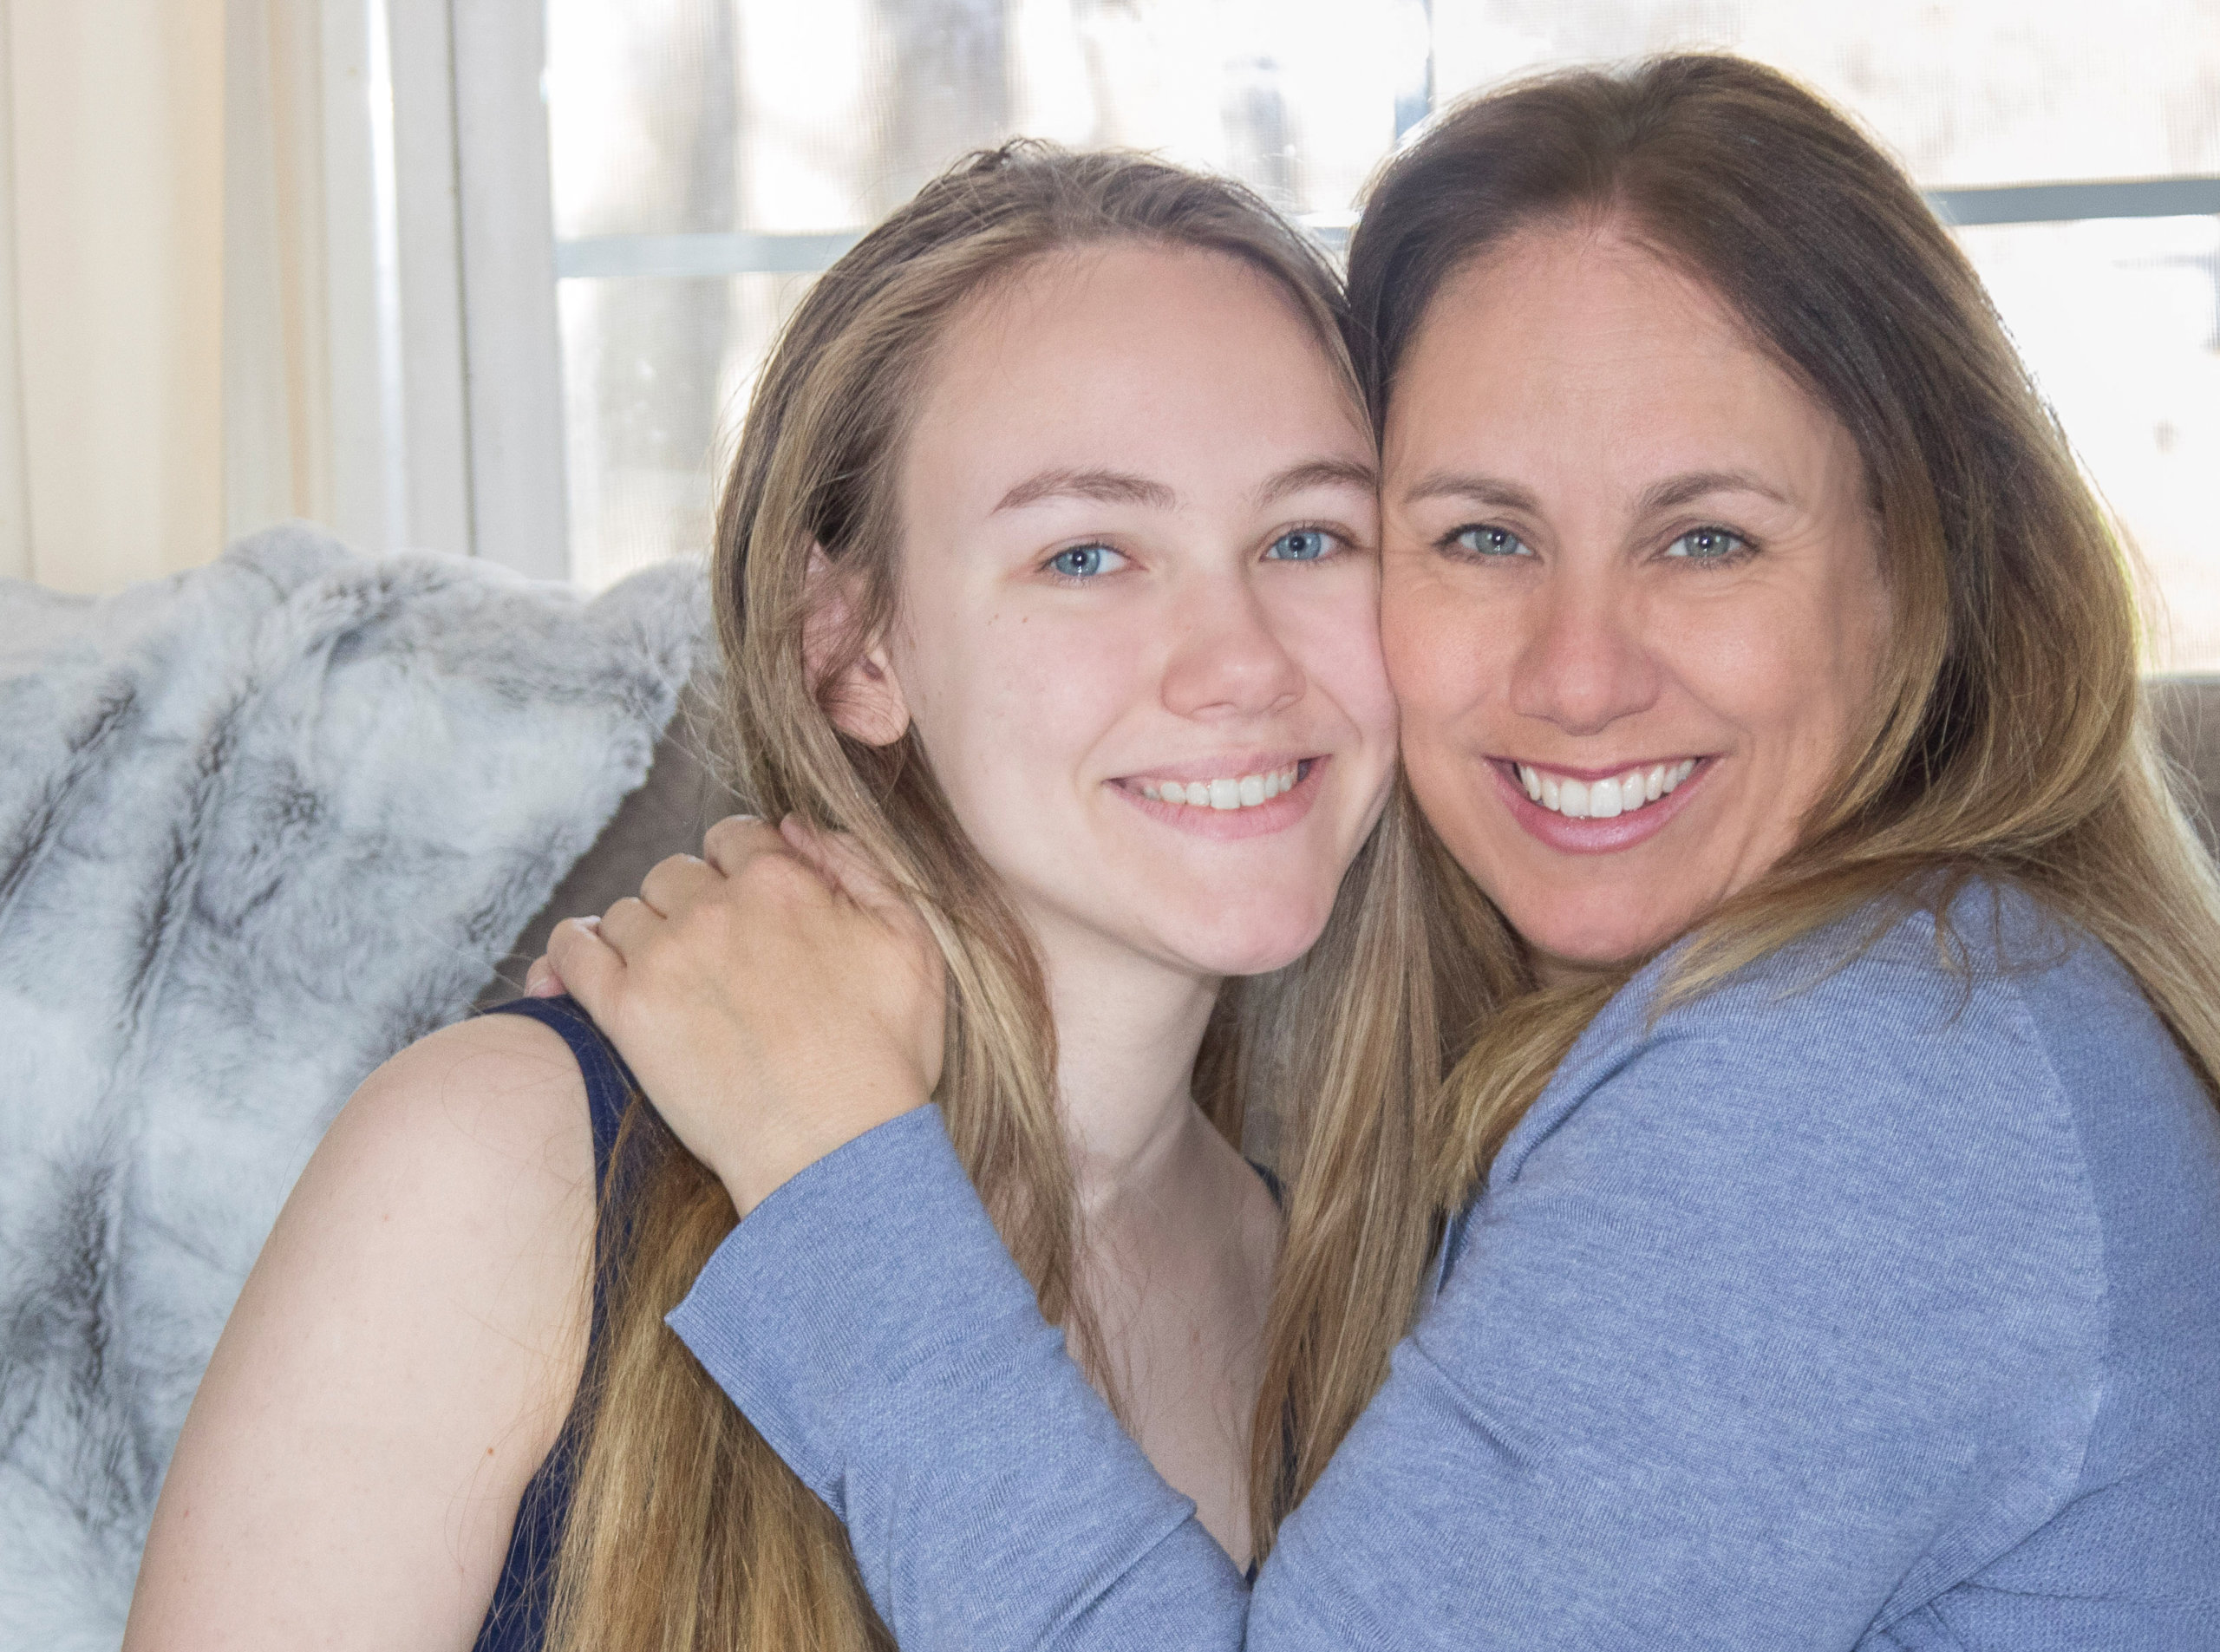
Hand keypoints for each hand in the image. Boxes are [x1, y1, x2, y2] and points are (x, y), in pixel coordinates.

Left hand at [545, 815, 945, 1214]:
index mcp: (783, 882)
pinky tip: (576, 965)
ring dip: (642, 934)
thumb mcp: (912, 941)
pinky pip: (572, 952)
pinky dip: (569, 950)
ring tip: (664, 976)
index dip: (740, 867)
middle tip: (714, 955)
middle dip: (691, 903)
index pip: (735, 837)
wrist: (838, 1150)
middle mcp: (717, 906)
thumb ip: (860, 865)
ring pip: (627, 912)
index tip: (745, 905)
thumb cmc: (886, 1057)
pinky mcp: (627, 1012)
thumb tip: (794, 826)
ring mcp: (666, 957)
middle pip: (675, 873)